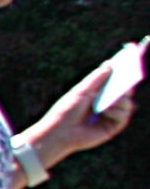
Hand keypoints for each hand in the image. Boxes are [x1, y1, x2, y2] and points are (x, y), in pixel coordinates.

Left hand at [24, 48, 137, 170]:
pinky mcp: (111, 127)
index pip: (115, 79)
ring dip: (121, 100)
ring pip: (127, 104)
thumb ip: (96, 78)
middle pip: (125, 91)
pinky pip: (123, 117)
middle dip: (128, 83)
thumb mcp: (81, 91)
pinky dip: (117, 112)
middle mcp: (106, 103)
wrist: (58, 132)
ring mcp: (110, 115)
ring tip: (111, 100)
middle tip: (130, 77)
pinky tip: (106, 111)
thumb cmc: (65, 111)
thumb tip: (110, 64)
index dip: (124, 69)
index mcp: (98, 93)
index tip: (131, 55)